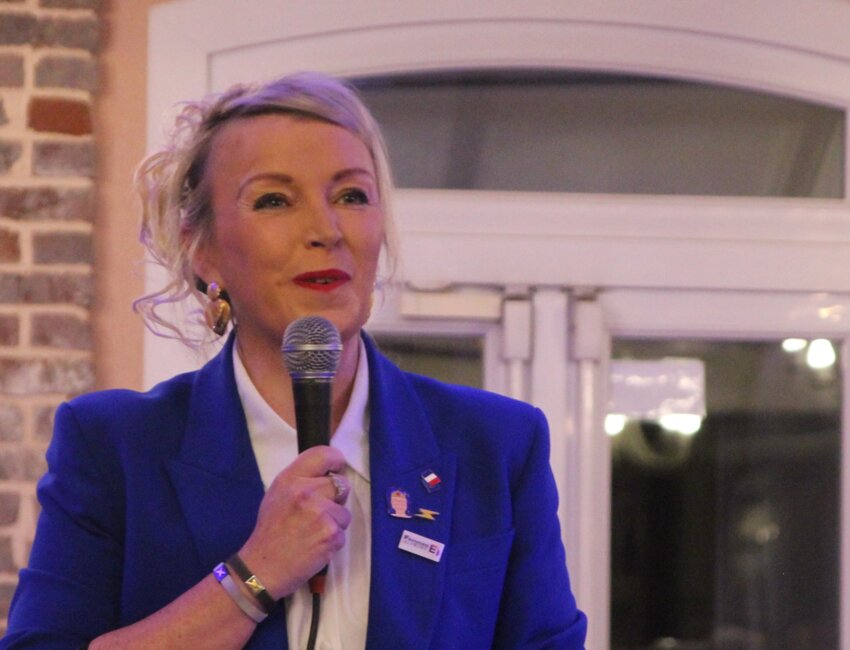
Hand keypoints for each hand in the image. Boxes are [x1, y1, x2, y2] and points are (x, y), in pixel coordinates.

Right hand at [237, 446, 351, 597]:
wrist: (262, 569)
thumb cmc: (269, 532)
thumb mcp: (277, 496)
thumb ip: (300, 481)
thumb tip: (328, 474)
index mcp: (290, 479)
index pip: (323, 454)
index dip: (335, 461)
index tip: (337, 469)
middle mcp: (306, 491)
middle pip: (342, 484)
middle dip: (337, 498)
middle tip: (320, 512)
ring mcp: (320, 513)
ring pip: (344, 512)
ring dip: (335, 523)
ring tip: (313, 533)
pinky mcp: (330, 534)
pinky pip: (342, 533)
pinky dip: (332, 541)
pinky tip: (315, 546)